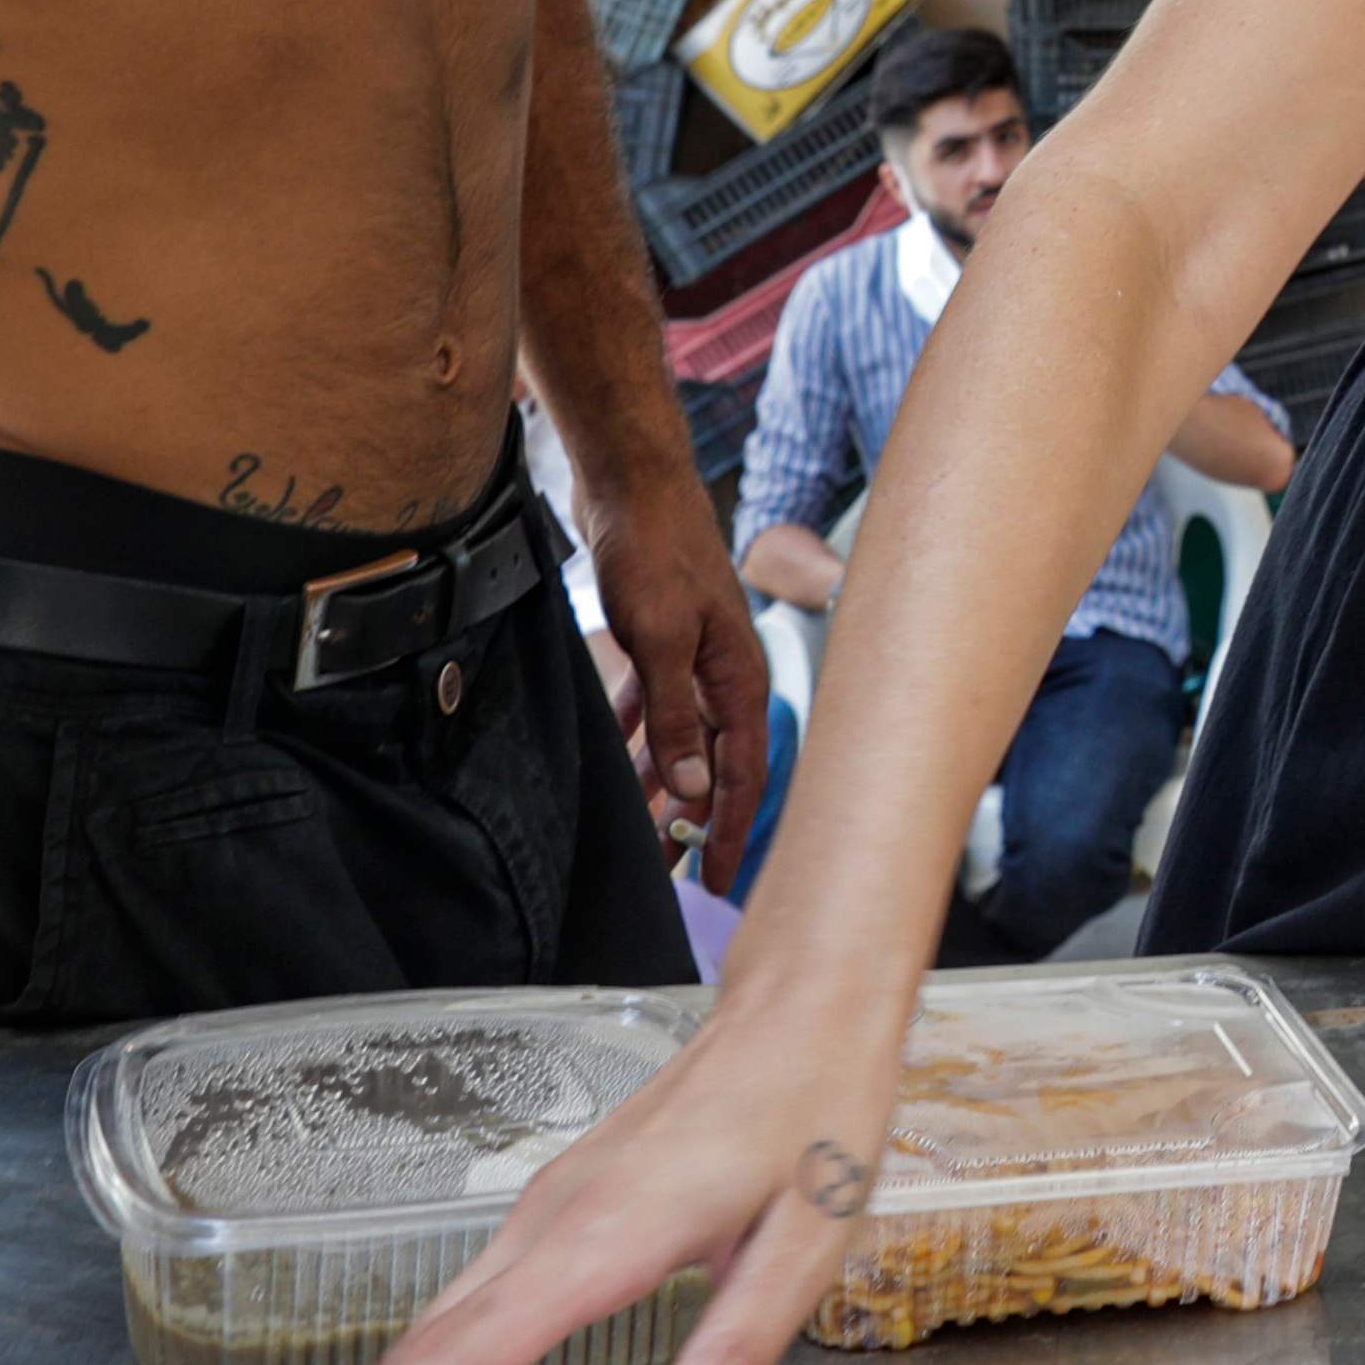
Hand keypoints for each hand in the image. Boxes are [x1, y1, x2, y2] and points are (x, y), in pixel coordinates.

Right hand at [234, 977, 912, 1364]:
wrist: (801, 1008)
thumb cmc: (814, 1114)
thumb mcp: (807, 1239)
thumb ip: (737, 1348)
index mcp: (602, 1237)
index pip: (459, 1363)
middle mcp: (548, 1224)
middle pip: (414, 1357)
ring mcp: (540, 1213)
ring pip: (427, 1331)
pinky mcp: (550, 1213)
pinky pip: (460, 1306)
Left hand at [583, 451, 770, 893]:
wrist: (633, 483)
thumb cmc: (656, 549)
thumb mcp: (660, 638)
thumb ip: (673, 716)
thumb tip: (690, 790)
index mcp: (738, 677)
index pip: (743, 773)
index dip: (734, 830)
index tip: (720, 881)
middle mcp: (723, 673)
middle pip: (714, 764)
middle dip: (693, 820)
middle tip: (669, 871)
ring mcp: (694, 657)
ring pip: (682, 740)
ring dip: (661, 784)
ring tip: (639, 830)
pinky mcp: (663, 641)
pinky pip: (657, 707)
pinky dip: (642, 737)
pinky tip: (621, 759)